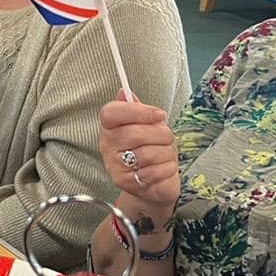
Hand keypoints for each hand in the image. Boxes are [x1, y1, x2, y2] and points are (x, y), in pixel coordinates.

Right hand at [99, 92, 179, 206]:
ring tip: (165, 155)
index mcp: (109, 128)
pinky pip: (156, 171)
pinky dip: (168, 169)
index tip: (157, 115)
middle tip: (166, 138)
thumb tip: (124, 92)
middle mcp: (107, 147)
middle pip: (135, 133)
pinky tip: (164, 169)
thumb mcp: (146, 127)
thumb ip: (136, 110)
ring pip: (149, 153)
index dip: (137, 111)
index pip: (111, 112)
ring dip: (167, 153)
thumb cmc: (150, 151)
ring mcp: (115, 166)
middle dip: (160, 134)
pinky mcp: (128, 184)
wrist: (153, 184)